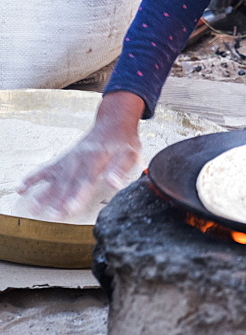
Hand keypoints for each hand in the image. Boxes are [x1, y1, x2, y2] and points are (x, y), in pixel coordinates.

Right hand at [18, 91, 143, 219]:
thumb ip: (121, 168)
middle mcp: (81, 158)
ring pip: (56, 178)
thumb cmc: (123, 140)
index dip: (79, 194)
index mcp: (98, 157)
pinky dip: (34, 177)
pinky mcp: (64, 159)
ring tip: (34, 207)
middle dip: (60, 199)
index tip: (71, 207)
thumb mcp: (131, 152)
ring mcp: (70, 159)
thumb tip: (114, 183)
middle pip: (69, 182)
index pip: (87, 179)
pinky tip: (23, 188)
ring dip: (45, 193)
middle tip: (53, 215)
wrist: (113, 121)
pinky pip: (47, 169)